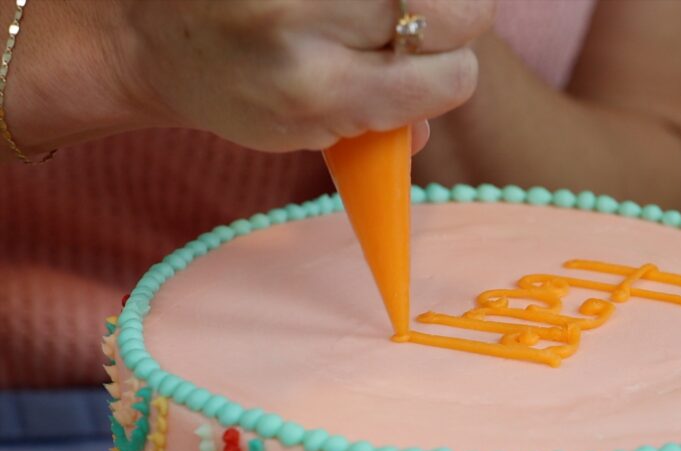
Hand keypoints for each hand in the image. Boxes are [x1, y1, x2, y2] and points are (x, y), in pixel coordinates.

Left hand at [123, 0, 494, 152]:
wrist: (146, 32)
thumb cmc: (233, 87)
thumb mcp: (302, 133)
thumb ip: (378, 129)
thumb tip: (428, 119)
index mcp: (318, 89)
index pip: (452, 76)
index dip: (444, 76)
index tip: (418, 71)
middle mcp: (309, 19)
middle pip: (459, 10)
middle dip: (448, 22)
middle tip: (408, 28)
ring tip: (380, 10)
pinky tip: (346, 1)